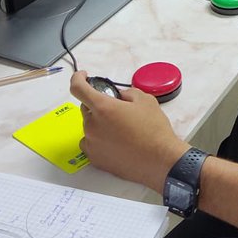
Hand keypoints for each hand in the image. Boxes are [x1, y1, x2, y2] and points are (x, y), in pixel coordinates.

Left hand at [71, 72, 186, 191]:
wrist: (159, 160)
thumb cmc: (153, 130)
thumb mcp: (145, 100)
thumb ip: (127, 93)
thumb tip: (119, 97)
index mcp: (103, 108)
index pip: (78, 88)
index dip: (78, 79)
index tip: (83, 76)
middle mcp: (92, 125)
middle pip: (86, 108)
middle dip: (99, 105)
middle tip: (118, 111)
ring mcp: (91, 143)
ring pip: (89, 126)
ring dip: (100, 123)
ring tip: (122, 130)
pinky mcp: (94, 159)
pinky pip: (90, 143)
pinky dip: (99, 139)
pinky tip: (116, 142)